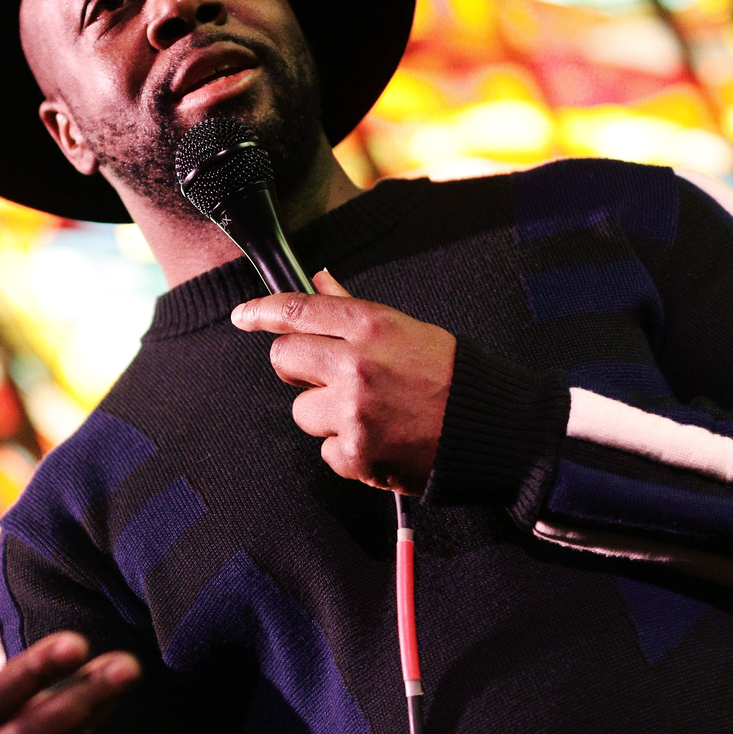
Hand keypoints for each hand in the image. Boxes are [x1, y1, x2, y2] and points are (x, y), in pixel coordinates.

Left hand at [231, 269, 455, 493]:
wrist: (488, 429)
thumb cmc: (451, 376)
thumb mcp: (406, 330)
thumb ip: (353, 310)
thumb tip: (320, 280)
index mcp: (371, 326)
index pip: (298, 310)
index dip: (262, 311)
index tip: (243, 316)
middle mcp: (357, 364)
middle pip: (284, 359)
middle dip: (296, 368)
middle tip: (322, 375)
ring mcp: (354, 411)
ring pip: (302, 410)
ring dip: (325, 414)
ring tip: (367, 414)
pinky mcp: (356, 453)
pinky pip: (326, 450)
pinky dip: (346, 450)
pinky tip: (378, 440)